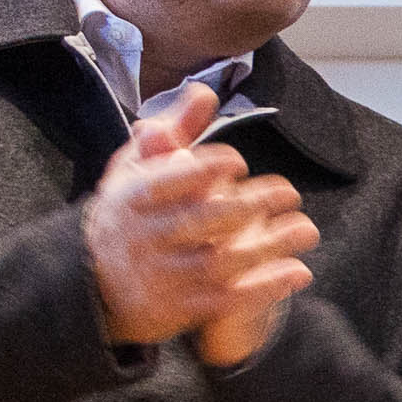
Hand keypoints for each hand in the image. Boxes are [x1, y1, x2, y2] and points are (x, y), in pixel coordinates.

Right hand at [82, 86, 316, 360]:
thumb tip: (205, 91)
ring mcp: (162, 277)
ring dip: (268, 247)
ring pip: (219, 263)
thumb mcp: (136, 169)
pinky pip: (226, 300)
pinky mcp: (179, 309)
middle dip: (248, 205)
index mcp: (132, 198)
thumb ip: (173, 132)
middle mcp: (144, 238)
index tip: (239, 162)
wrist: (94, 283)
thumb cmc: (127, 213)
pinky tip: (298, 272)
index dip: (205, 169)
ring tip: (307, 230)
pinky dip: (265, 287)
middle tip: (290, 192)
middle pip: (200, 221)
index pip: (168, 181)